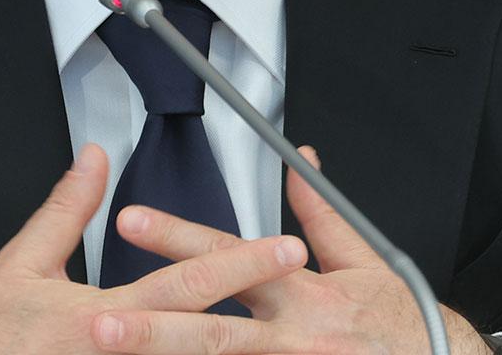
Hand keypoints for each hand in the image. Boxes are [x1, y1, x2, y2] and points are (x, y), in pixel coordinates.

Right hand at [0, 143, 311, 354]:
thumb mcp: (23, 263)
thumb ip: (66, 209)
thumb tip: (94, 159)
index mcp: (105, 316)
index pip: (190, 285)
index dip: (243, 263)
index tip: (287, 246)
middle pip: (211, 335)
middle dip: (265, 311)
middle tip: (308, 287)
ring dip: (242, 352)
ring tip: (291, 337)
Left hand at [91, 146, 494, 354]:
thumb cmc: (401, 321)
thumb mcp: (365, 261)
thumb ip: (320, 217)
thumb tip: (298, 165)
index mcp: (304, 292)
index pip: (230, 258)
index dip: (179, 238)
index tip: (131, 222)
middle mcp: (296, 337)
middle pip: (215, 332)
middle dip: (154, 329)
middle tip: (99, 324)